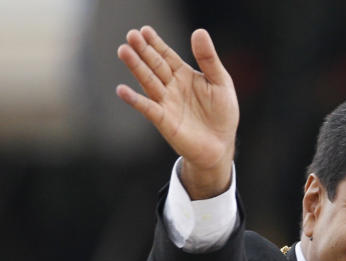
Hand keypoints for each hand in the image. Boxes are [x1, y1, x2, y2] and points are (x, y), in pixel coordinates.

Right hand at [116, 26, 239, 198]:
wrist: (221, 145)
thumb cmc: (222, 114)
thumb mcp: (221, 82)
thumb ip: (209, 59)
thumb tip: (199, 31)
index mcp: (184, 75)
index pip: (166, 55)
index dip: (156, 43)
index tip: (144, 30)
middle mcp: (171, 87)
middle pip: (154, 65)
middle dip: (143, 51)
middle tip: (131, 35)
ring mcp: (166, 103)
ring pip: (148, 81)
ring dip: (136, 67)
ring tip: (124, 51)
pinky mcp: (164, 120)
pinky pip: (147, 108)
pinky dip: (135, 100)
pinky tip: (122, 90)